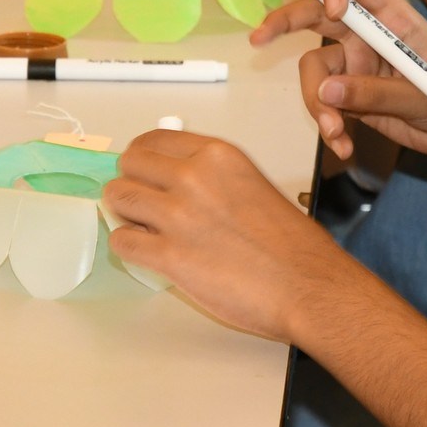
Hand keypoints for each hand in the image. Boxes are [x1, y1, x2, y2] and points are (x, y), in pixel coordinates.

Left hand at [104, 128, 352, 342]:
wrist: (308, 286)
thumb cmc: (293, 245)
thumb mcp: (254, 185)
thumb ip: (214, 178)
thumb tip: (179, 180)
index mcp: (217, 156)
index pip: (154, 139)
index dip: (143, 157)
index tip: (142, 171)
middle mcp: (194, 177)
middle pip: (130, 164)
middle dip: (131, 182)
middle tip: (140, 201)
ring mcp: (178, 216)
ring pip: (118, 198)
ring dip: (124, 212)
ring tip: (141, 226)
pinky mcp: (170, 256)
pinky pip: (122, 241)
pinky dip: (128, 246)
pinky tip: (147, 252)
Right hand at [250, 0, 426, 166]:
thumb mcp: (423, 97)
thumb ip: (374, 92)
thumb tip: (326, 92)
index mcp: (393, 17)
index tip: (330, 10)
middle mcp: (369, 35)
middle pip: (318, 15)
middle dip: (286, 23)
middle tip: (259, 39)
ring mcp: (357, 65)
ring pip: (315, 72)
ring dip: (317, 105)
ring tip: (336, 135)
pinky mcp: (352, 96)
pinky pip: (324, 105)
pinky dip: (329, 127)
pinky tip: (344, 148)